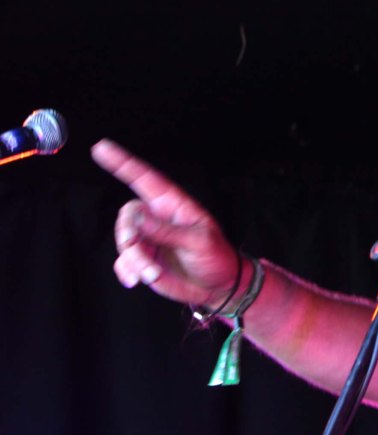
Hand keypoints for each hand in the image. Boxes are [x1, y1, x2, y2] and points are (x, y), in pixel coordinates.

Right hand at [92, 139, 240, 310]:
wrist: (219, 287)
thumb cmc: (217, 258)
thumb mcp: (199, 242)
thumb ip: (168, 231)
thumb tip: (139, 219)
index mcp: (173, 206)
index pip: (144, 178)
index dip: (122, 162)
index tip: (101, 147)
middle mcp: (157, 219)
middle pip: (128, 216)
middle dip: (129, 235)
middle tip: (142, 253)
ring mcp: (149, 240)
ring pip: (124, 242)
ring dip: (134, 260)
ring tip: (153, 274)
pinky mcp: (143, 260)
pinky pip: (123, 262)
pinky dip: (127, 271)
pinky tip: (137, 280)